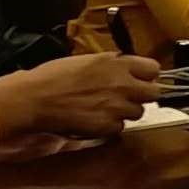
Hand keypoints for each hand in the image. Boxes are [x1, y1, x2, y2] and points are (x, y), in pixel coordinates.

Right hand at [0, 53, 161, 139]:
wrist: (34, 99)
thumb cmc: (53, 76)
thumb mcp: (87, 60)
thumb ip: (112, 64)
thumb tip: (126, 68)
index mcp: (118, 62)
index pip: (154, 69)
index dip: (147, 75)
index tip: (139, 79)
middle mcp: (124, 83)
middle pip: (153, 93)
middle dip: (142, 96)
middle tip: (126, 98)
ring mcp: (117, 106)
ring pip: (138, 112)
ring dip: (125, 112)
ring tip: (105, 110)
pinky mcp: (107, 126)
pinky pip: (119, 128)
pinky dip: (110, 126)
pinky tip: (94, 120)